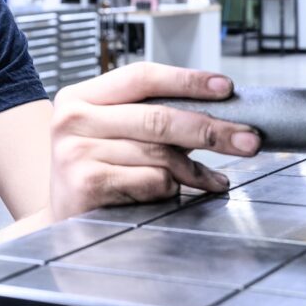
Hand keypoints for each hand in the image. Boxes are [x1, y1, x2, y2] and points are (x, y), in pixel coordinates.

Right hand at [49, 63, 261, 218]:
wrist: (58, 227)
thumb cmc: (94, 174)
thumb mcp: (111, 135)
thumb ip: (148, 118)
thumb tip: (218, 112)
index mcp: (79, 96)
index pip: (141, 77)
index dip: (187, 80)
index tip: (225, 88)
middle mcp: (72, 119)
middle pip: (158, 116)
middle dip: (211, 129)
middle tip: (248, 139)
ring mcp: (75, 151)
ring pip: (159, 153)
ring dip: (196, 170)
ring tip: (214, 180)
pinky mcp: (86, 183)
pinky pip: (151, 181)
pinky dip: (170, 189)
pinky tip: (172, 194)